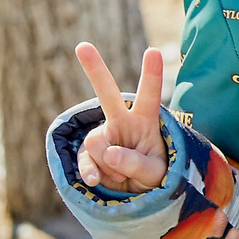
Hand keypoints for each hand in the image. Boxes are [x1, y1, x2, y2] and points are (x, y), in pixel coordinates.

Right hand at [75, 43, 169, 192]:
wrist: (137, 191)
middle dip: (94, 69)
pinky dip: (93, 174)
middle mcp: (122, 121)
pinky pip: (85, 162)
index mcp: (146, 120)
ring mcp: (103, 135)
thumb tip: (109, 152)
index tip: (152, 50)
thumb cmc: (156, 174)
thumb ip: (136, 163)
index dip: (152, 74)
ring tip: (124, 174)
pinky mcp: (87, 152)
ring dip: (111, 166)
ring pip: (97, 145)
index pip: (150, 95)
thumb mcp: (156, 173)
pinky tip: (98, 180)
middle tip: (82, 46)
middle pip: (107, 93)